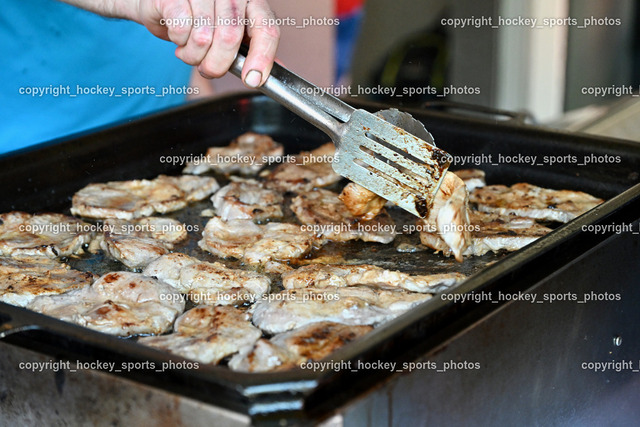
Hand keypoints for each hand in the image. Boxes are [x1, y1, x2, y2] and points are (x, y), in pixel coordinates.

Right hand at [138, 0, 278, 86]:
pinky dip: (179, 42)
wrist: (163, 4)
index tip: (252, 79)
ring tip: (190, 50)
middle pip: (231, 39)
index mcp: (251, 1)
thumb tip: (273, 74)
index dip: (262, 58)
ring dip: (194, 56)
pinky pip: (181, 29)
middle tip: (208, 68)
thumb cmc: (200, 19)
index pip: (267, 28)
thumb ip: (252, 50)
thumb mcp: (232, 34)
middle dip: (217, 65)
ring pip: (203, 37)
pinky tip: (179, 36)